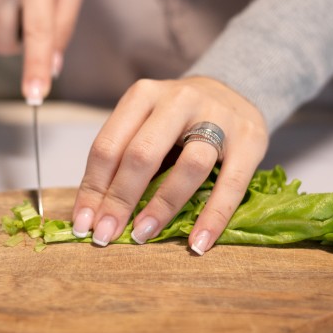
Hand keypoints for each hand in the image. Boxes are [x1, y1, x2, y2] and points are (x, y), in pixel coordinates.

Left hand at [71, 77, 267, 253]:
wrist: (236, 90)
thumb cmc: (178, 118)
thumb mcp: (146, 122)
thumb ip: (123, 156)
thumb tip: (93, 212)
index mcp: (143, 95)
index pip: (108, 145)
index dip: (92, 188)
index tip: (83, 223)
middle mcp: (179, 99)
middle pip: (142, 154)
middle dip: (119, 199)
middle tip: (105, 235)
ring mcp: (218, 117)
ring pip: (189, 165)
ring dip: (162, 205)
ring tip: (143, 235)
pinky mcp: (249, 139)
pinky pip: (230, 184)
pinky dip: (214, 216)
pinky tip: (198, 242)